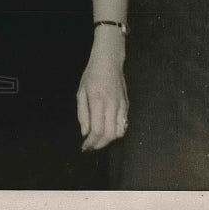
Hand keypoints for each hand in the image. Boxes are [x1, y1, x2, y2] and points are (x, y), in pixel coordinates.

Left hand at [76, 31, 127, 151]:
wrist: (109, 62)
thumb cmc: (91, 75)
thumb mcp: (81, 92)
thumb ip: (82, 114)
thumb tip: (85, 133)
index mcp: (98, 102)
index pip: (98, 130)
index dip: (91, 142)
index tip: (85, 148)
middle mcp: (112, 106)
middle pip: (110, 135)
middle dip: (99, 145)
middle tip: (91, 147)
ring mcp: (122, 107)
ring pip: (119, 133)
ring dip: (108, 141)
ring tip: (98, 140)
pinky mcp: (127, 106)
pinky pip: (124, 125)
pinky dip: (116, 133)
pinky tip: (107, 131)